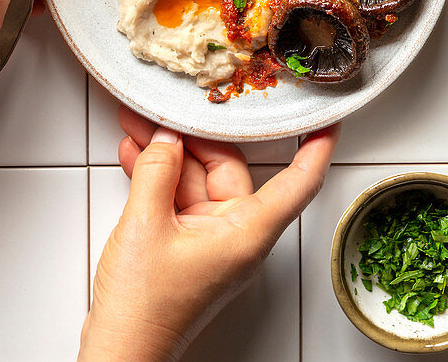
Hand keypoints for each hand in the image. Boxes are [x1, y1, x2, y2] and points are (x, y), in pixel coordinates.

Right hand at [79, 104, 339, 361]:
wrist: (120, 353)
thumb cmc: (143, 310)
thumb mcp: (145, 224)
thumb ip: (158, 171)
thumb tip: (165, 137)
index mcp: (248, 233)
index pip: (299, 183)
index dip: (316, 147)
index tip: (327, 118)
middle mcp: (237, 235)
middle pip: (229, 168)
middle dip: (192, 136)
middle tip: (162, 110)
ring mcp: (213, 241)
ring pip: (198, 179)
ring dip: (166, 155)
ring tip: (135, 124)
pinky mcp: (188, 245)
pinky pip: (181, 198)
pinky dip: (158, 177)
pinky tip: (134, 155)